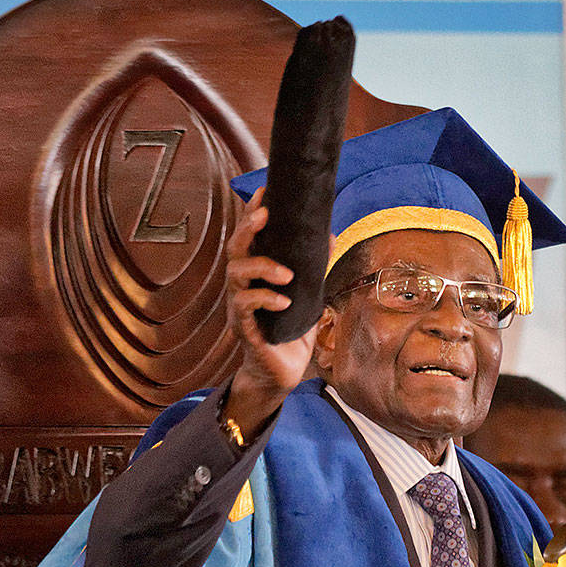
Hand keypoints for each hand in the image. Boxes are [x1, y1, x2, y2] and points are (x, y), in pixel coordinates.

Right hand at [223, 187, 318, 438]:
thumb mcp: (308, 296)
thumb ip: (314, 268)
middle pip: (235, 249)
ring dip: (262, 267)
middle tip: (265, 215)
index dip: (253, 214)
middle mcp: (242, 287)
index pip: (250, 238)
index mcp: (255, 276)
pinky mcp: (244, 328)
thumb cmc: (290, 331)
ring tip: (287, 274)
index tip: (265, 192)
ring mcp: (239, 307)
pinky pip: (246, 306)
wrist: (283, 373)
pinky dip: (266, 299)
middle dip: (247, 228)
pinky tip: (284, 301)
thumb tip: (330, 235)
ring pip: (236, 275)